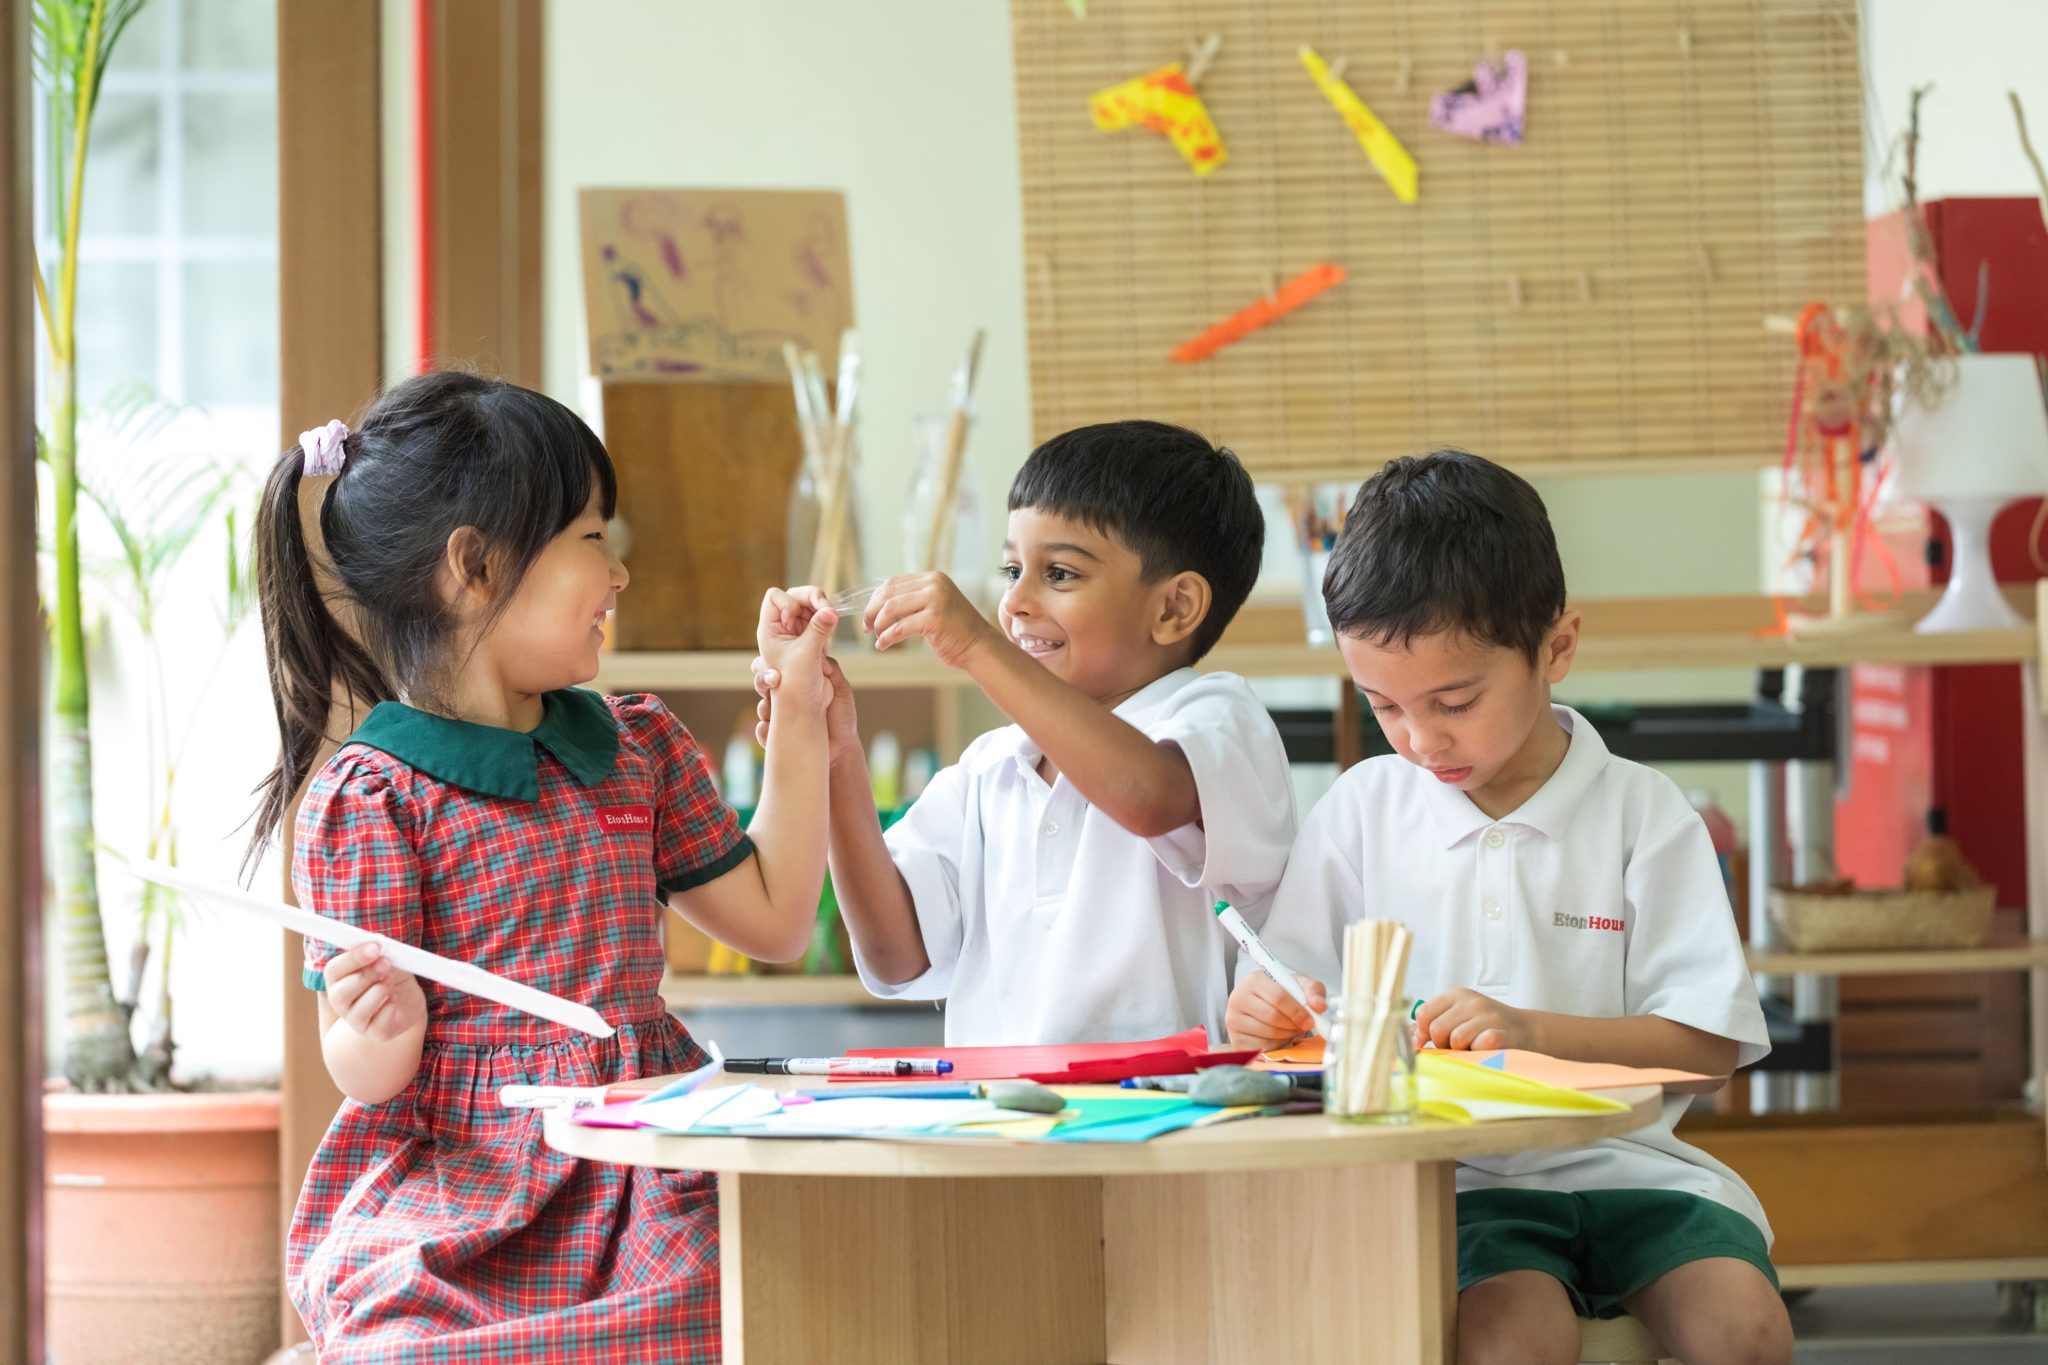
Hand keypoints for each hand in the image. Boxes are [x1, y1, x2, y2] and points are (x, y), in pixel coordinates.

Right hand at [323, 941, 426, 1041]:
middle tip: (386, 964)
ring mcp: (356, 1021)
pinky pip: (377, 1025)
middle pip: (340, 993)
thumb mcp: (392, 962)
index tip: (374, 948)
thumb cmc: (394, 979)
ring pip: (357, 1012)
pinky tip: (395, 1002)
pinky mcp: (374, 1033)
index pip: (333, 971)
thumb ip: (383, 954)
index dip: (352, 958)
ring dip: (377, 992)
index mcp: (340, 981)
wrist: (410, 1003)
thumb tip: (379, 943)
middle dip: (365, 975)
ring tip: (391, 983)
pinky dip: (389, 1010)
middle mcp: (342, 1003)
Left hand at [754, 587, 837, 720]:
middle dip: (813, 599)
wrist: (806, 706)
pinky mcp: (812, 638)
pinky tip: (826, 642)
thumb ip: (819, 629)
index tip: (796, 618)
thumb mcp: (807, 654)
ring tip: (828, 628)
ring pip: (811, 606)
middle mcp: (782, 628)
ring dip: (822, 611)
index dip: (789, 601)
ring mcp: (797, 632)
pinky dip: (827, 622)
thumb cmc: (797, 685)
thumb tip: (832, 610)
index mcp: (770, 630)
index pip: (775, 597)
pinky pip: (820, 619)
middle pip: (795, 596)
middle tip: (826, 610)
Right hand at [754, 654, 857, 761]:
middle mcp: (785, 697)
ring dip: (764, 706)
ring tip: (775, 708)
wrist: (843, 747)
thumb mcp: (841, 689)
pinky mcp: (776, 736)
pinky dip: (765, 729)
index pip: (777, 666)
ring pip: (761, 706)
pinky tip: (774, 728)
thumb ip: (831, 670)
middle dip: (763, 680)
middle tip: (773, 681)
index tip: (778, 665)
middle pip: (762, 683)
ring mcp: (779, 717)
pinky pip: (763, 731)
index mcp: (797, 682)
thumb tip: (819, 656)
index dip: (771, 663)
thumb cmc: (842, 715)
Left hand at [864, 572, 1002, 668]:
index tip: (869, 614)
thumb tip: (879, 605)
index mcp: (933, 578)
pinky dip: (887, 638)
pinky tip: (883, 645)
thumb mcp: (935, 606)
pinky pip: (899, 628)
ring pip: (891, 609)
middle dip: (872, 611)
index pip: (893, 582)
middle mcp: (934, 584)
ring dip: (879, 625)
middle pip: (888, 593)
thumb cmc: (955, 631)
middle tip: (866, 626)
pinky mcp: (934, 619)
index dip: (875, 599)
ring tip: (877, 637)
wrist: (980, 647)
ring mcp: (935, 600)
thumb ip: (914, 600)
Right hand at [1224, 972, 1327, 1049]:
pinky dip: (1276, 1045)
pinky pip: (1262, 1047)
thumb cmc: (1281, 994)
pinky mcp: (1236, 1039)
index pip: (1278, 997)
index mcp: (1254, 980)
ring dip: (1287, 1035)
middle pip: (1273, 1016)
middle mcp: (1238, 998)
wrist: (1260, 1005)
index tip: (1310, 1021)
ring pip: (1269, 1033)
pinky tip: (1278, 1036)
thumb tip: (1320, 1006)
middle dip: (1293, 1025)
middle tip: (1301, 1026)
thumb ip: (1313, 990)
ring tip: (1290, 1029)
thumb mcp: (1298, 986)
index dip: (1297, 1011)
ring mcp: (1234, 1020)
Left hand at [1414, 988, 1533, 1051]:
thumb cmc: (1486, 1026)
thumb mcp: (1459, 1016)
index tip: (1429, 1042)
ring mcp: (1487, 1016)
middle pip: (1437, 1029)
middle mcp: (1471, 1002)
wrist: (1525, 1031)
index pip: (1424, 1013)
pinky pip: (1476, 1046)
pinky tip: (1484, 1050)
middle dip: (1442, 1044)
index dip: (1422, 1032)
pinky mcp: (1499, 1033)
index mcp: (1457, 995)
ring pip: (1455, 1040)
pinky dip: (1477, 1054)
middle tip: (1455, 1047)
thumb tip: (1407, 1034)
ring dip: (1461, 1050)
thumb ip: (1434, 1022)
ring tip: (1472, 1047)